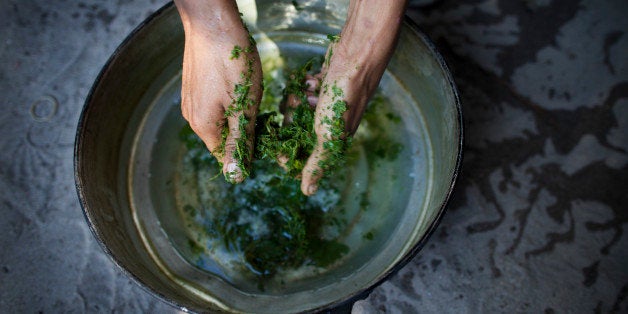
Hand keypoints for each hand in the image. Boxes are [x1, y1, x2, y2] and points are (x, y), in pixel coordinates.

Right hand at [175, 0, 261, 181]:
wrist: (211, 23)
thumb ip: (240, 142)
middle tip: (261, 110)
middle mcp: (192, 117)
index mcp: (204, 127)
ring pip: (220, 120)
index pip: (226, 156)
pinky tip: (238, 82)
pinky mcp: (193, 86)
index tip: (265, 134)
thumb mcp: (244, 107)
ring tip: (250, 92)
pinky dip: (228, 100)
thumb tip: (235, 177)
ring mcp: (190, 100)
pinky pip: (213, 104)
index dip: (248, 150)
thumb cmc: (232, 62)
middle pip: (222, 138)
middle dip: (244, 130)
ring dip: (238, 113)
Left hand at [299, 0, 406, 194]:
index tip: (280, 147)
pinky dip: (304, 85)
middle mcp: (328, 126)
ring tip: (308, 91)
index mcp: (332, 142)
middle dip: (292, 119)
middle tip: (298, 107)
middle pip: (295, 131)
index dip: (288, 153)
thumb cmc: (344, 98)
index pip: (303, 157)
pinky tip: (312, 80)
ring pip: (296, 109)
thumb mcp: (327, 135)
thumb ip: (316, 163)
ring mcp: (325, 106)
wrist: (356, 58)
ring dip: (297, 99)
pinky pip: (302, 91)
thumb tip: (308, 192)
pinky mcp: (322, 88)